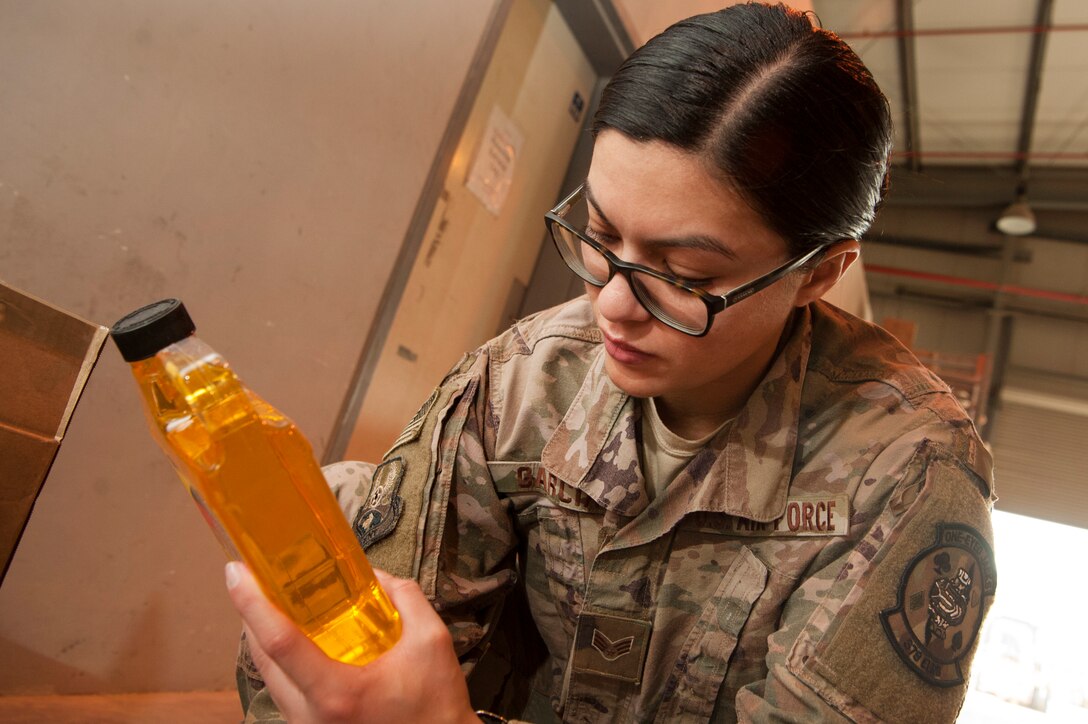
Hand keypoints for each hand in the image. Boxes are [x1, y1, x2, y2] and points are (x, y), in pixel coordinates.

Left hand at [226, 562, 478, 723]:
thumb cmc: (435, 706)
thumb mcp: (431, 642)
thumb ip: (404, 599)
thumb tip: (375, 576)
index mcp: (336, 692)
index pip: (279, 641)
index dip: (252, 603)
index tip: (236, 571)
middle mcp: (309, 716)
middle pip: (262, 658)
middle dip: (250, 614)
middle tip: (252, 577)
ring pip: (268, 677)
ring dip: (263, 637)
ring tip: (272, 603)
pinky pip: (282, 692)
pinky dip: (281, 661)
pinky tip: (295, 640)